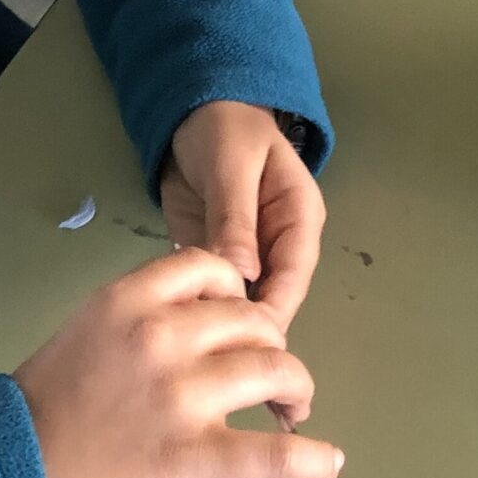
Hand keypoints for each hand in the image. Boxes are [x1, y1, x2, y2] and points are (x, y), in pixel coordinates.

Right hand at [14, 253, 343, 477]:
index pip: (211, 267)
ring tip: (294, 409)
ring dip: (295, 388)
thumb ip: (138, 320)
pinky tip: (327, 462)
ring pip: (275, 370)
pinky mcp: (196, 457)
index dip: (237, 290)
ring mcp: (183, 395)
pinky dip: (309, 458)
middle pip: (254, 319)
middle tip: (268, 373)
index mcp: (131, 299)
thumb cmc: (37, 414)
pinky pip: (273, 454)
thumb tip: (191, 329)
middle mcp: (163, 335)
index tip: (238, 318)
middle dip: (271, 343)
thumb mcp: (82, 334)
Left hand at [162, 101, 325, 335]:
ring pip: (242, 301)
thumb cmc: (224, 127)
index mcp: (298, 217)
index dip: (274, 311)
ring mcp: (246, 252)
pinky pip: (211, 290)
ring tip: (199, 358)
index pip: (293, 274)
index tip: (248, 346)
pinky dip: (199, 309)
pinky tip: (180, 332)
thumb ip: (234, 218)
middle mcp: (277, 243)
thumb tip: (243, 275)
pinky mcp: (215, 254)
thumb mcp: (231, 166)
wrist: (191, 110)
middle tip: (222, 367)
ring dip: (223, 327)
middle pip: (271, 297)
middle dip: (250, 332)